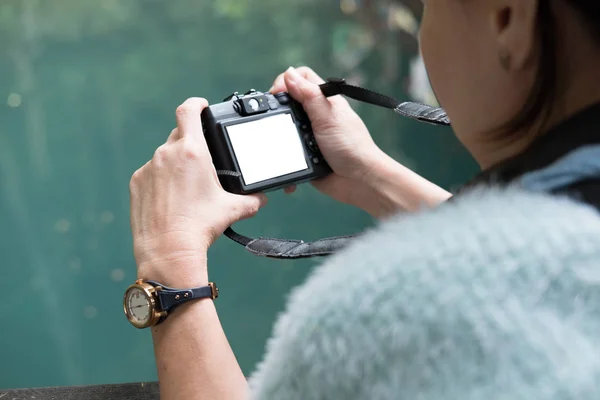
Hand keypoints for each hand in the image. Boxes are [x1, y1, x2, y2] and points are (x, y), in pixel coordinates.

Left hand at [129, 98, 266, 285]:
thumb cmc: (200, 227)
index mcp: (192, 152)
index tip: (202, 106)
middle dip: (191, 143)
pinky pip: (151, 173)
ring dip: (176, 163)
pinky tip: (170, 199)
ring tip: (187, 188)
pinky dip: (161, 180)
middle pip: (179, 135)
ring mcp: (149, 168)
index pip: (189, 110)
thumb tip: (261, 199)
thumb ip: (251, 200)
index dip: (196, 104)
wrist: (169, 250)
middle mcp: (167, 154)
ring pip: (165, 156)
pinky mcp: (137, 183)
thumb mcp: (233, 210)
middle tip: (202, 161)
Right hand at [271, 67, 386, 204]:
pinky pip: (286, 151)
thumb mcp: (327, 117)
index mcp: (323, 101)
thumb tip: (289, 73)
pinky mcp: (304, 154)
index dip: (287, 81)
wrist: (359, 181)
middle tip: (272, 119)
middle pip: (288, 101)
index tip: (276, 94)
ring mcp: (309, 135)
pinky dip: (284, 156)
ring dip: (280, 135)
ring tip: (280, 142)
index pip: (301, 78)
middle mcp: (316, 115)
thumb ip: (309, 95)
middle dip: (278, 109)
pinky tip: (285, 160)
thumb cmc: (351, 147)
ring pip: (284, 127)